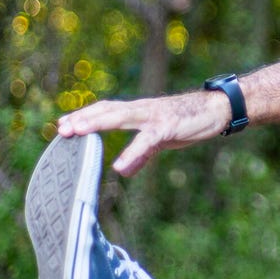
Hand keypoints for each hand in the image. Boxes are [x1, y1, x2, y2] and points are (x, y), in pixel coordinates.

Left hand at [57, 93, 225, 175]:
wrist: (218, 109)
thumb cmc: (190, 122)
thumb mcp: (162, 140)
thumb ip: (141, 154)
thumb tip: (123, 169)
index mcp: (139, 112)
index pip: (106, 110)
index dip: (85, 116)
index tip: (63, 124)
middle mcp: (142, 110)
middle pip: (106, 110)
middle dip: (83, 118)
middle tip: (61, 128)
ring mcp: (154, 117)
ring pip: (120, 117)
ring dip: (96, 123)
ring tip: (77, 132)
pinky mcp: (168, 127)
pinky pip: (146, 141)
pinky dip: (132, 153)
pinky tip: (119, 166)